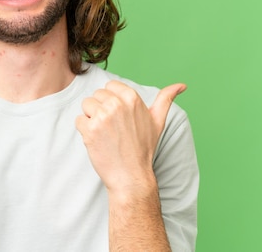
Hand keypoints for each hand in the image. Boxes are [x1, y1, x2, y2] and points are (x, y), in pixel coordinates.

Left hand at [76, 81, 185, 195]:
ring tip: (105, 134)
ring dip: (91, 119)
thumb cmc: (143, 148)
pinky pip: (79, 120)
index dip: (112, 101)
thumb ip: (166, 99)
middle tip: (113, 129)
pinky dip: (84, 130)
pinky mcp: (90, 129)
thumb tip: (182, 85)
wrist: (131, 176)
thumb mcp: (157, 121)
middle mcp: (117, 104)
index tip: (119, 118)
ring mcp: (102, 116)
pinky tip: (97, 141)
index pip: (110, 87)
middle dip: (100, 110)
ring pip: (86, 106)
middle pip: (96, 95)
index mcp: (132, 98)